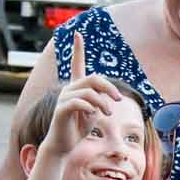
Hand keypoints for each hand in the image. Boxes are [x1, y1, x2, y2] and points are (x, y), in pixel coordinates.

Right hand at [41, 33, 122, 158]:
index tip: (77, 33)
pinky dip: (90, 108)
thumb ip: (100, 99)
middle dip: (109, 87)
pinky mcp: (61, 110)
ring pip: (89, 91)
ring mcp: (63, 99)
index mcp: (76, 88)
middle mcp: (68, 89)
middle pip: (93, 78)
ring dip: (103, 103)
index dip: (77, 50)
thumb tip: (106, 95)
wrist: (64, 145)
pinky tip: (92, 115)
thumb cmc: (79, 128)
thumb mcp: (95, 112)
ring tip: (107, 114)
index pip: (77, 65)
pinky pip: (79, 102)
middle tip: (118, 99)